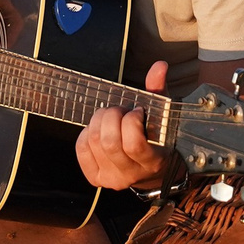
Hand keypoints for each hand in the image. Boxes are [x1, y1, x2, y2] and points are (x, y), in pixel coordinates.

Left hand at [77, 60, 176, 189]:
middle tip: (120, 111)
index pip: (134, 144)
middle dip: (111, 116)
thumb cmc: (156, 139)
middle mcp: (131, 174)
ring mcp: (111, 178)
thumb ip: (158, 91)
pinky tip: (98, 129)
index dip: (131, 122)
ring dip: (99, 120)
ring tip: (110, 118)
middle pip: (109, 141)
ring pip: (94, 142)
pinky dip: (87, 132)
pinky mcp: (95, 177)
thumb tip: (159, 66)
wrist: (150, 172)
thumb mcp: (162, 117)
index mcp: (152, 161)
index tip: (137, 112)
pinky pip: (81, 148)